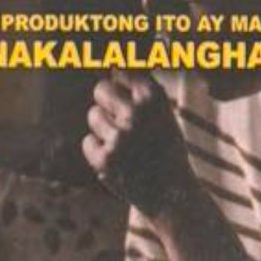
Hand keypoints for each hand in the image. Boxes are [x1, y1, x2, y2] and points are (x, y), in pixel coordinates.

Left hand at [82, 71, 192, 216]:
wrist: (172, 194)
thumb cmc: (165, 148)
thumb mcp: (162, 114)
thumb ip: (139, 91)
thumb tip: (111, 66)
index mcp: (154, 98)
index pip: (122, 70)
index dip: (121, 81)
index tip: (121, 82)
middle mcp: (136, 114)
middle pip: (101, 89)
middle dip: (107, 101)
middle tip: (123, 119)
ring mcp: (119, 137)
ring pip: (93, 116)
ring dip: (105, 128)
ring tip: (127, 145)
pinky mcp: (104, 159)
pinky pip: (88, 141)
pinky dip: (99, 151)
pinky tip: (120, 160)